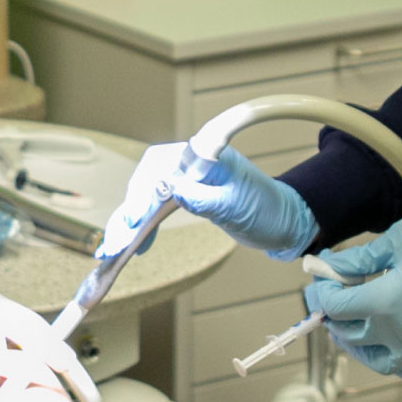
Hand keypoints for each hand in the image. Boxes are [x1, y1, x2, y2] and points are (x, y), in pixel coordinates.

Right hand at [97, 143, 319, 261]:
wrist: (284, 222)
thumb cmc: (267, 211)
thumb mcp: (236, 208)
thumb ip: (203, 198)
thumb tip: (169, 190)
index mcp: (207, 155)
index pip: (164, 163)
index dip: (146, 189)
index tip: (137, 216)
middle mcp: (193, 162)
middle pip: (149, 176)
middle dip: (132, 206)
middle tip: (120, 236)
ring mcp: (189, 178)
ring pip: (149, 191)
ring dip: (132, 217)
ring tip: (116, 245)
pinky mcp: (188, 194)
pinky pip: (158, 204)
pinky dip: (145, 221)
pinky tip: (138, 242)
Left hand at [304, 201, 401, 383]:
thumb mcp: (398, 239)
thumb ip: (360, 259)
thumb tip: (331, 267)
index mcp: (385, 302)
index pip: (336, 307)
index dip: (321, 292)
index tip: (319, 278)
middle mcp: (401, 333)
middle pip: (351, 335)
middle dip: (333, 315)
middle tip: (331, 295)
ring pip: (378, 362)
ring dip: (358, 346)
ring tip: (351, 326)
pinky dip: (398, 365)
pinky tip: (391, 347)